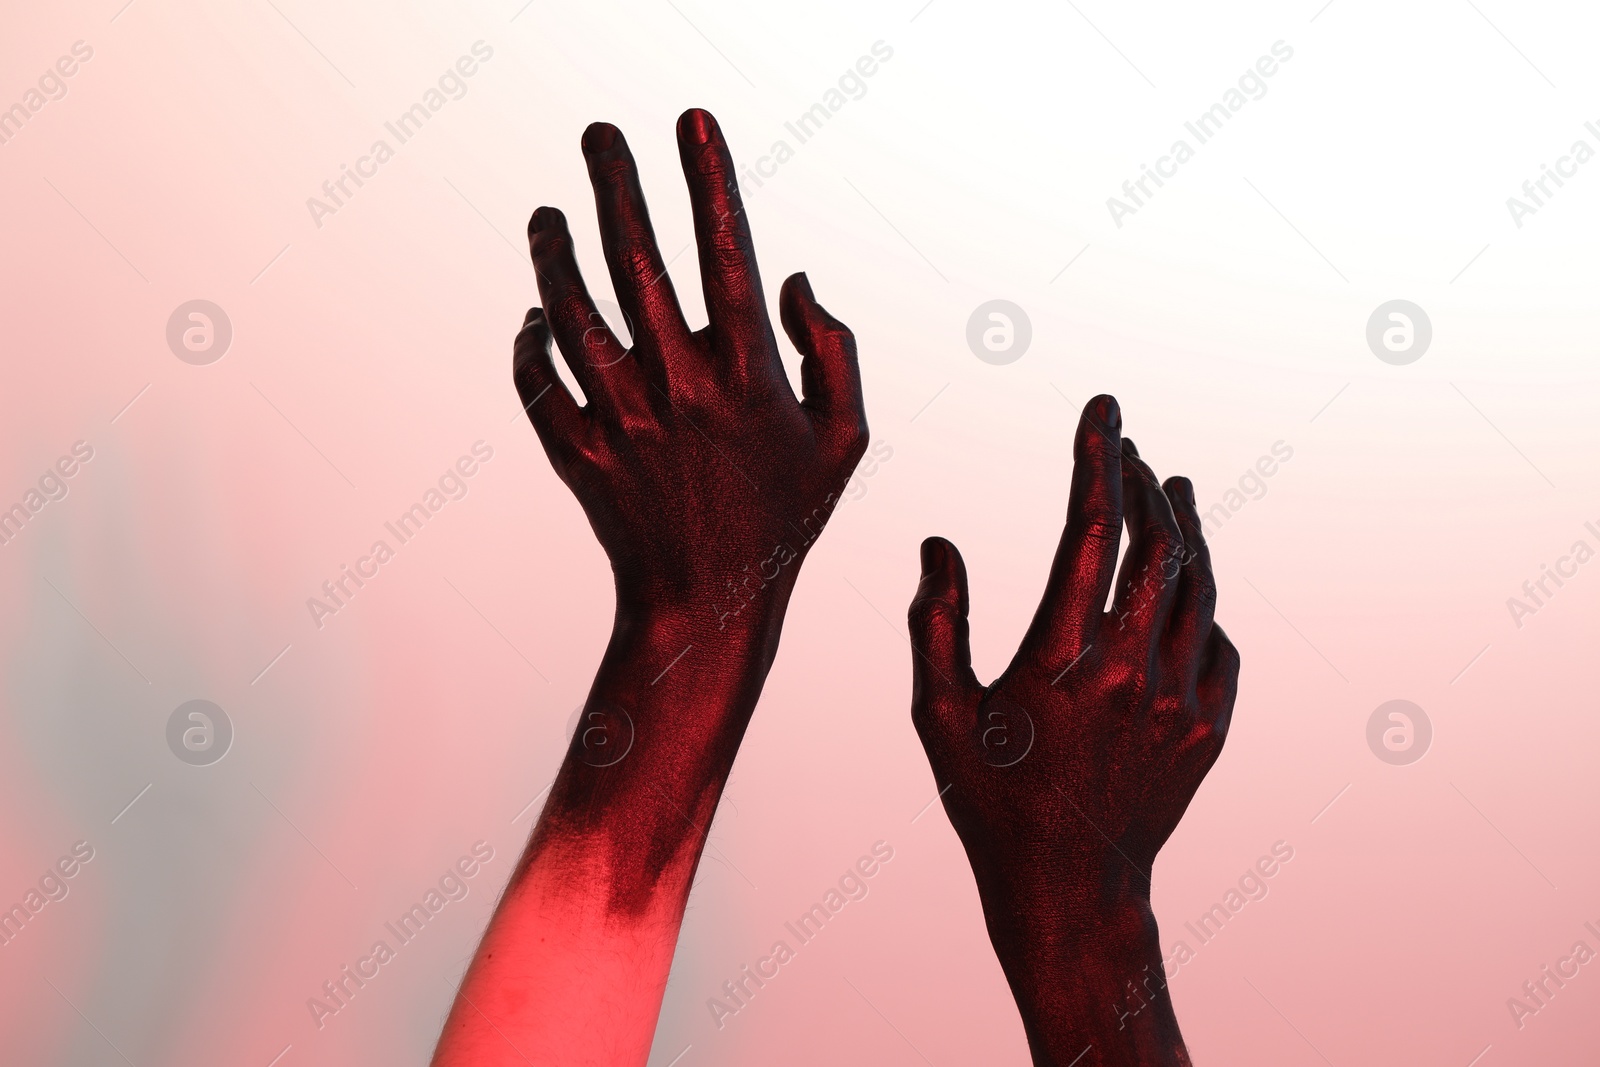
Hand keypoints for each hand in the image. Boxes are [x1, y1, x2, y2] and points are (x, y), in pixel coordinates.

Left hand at [513, 108, 867, 644]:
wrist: (706, 607)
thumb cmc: (782, 520)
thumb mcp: (845, 441)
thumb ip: (835, 351)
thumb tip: (793, 277)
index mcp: (749, 375)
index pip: (727, 249)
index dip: (709, 175)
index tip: (691, 119)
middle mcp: (679, 387)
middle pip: (636, 260)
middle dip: (614, 183)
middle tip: (597, 135)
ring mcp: (621, 420)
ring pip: (571, 311)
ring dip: (552, 253)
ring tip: (546, 215)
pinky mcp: (577, 454)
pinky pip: (537, 380)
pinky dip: (529, 342)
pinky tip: (535, 315)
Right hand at [906, 394, 1237, 1065]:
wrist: (1069, 890)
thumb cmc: (991, 802)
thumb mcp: (939, 715)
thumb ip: (936, 623)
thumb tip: (939, 544)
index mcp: (1061, 659)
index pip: (1092, 530)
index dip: (1097, 459)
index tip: (1102, 409)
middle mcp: (1132, 671)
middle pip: (1159, 544)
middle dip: (1144, 480)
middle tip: (1127, 444)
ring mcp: (1179, 701)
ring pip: (1200, 586)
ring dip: (1185, 528)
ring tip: (1170, 487)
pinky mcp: (1207, 729)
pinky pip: (1219, 644)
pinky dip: (1204, 601)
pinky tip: (1186, 584)